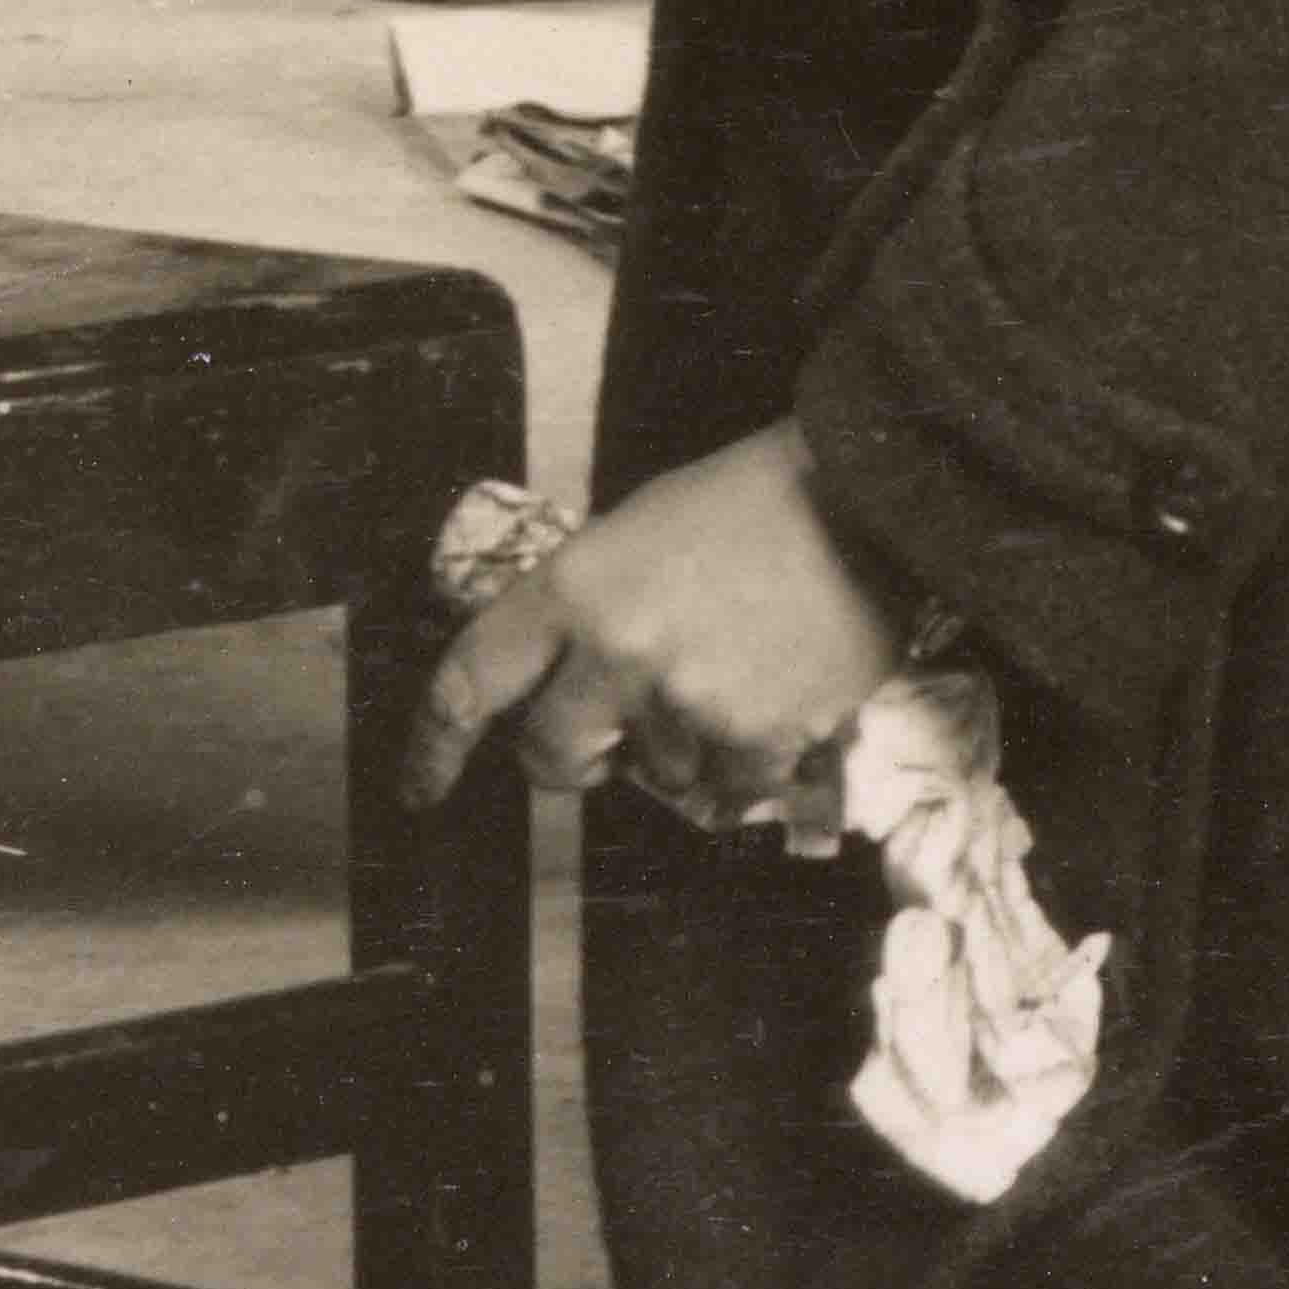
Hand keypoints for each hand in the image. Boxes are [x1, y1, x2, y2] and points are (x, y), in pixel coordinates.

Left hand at [414, 426, 909, 826]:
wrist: (868, 499)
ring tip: (731, 671)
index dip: (434, 744)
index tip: (421, 786)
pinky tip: (772, 701)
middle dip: (569, 755)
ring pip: (651, 773)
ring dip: (676, 745)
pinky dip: (743, 763)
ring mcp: (688, 701)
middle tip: (606, 737)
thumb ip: (586, 608)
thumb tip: (564, 686)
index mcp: (576, 586)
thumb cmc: (752, 500)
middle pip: (549, 752)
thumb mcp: (637, 528)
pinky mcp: (758, 737)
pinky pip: (725, 790)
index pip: (471, 679)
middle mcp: (618, 651)